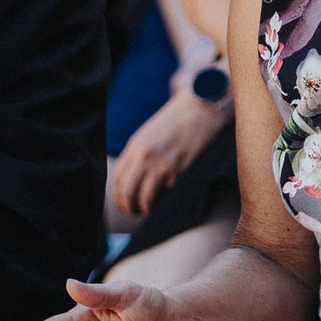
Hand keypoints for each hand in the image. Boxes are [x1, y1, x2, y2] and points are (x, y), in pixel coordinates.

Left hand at [108, 88, 224, 217]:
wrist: (202, 109)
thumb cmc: (175, 123)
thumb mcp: (148, 135)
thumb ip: (136, 157)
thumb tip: (128, 184)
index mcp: (136, 147)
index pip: (118, 181)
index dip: (119, 199)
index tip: (124, 204)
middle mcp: (146, 156)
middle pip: (129, 193)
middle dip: (130, 208)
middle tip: (136, 211)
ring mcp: (165, 164)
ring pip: (148, 199)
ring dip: (147, 209)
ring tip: (150, 210)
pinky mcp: (183, 170)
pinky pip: (170, 195)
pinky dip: (167, 202)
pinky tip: (168, 200)